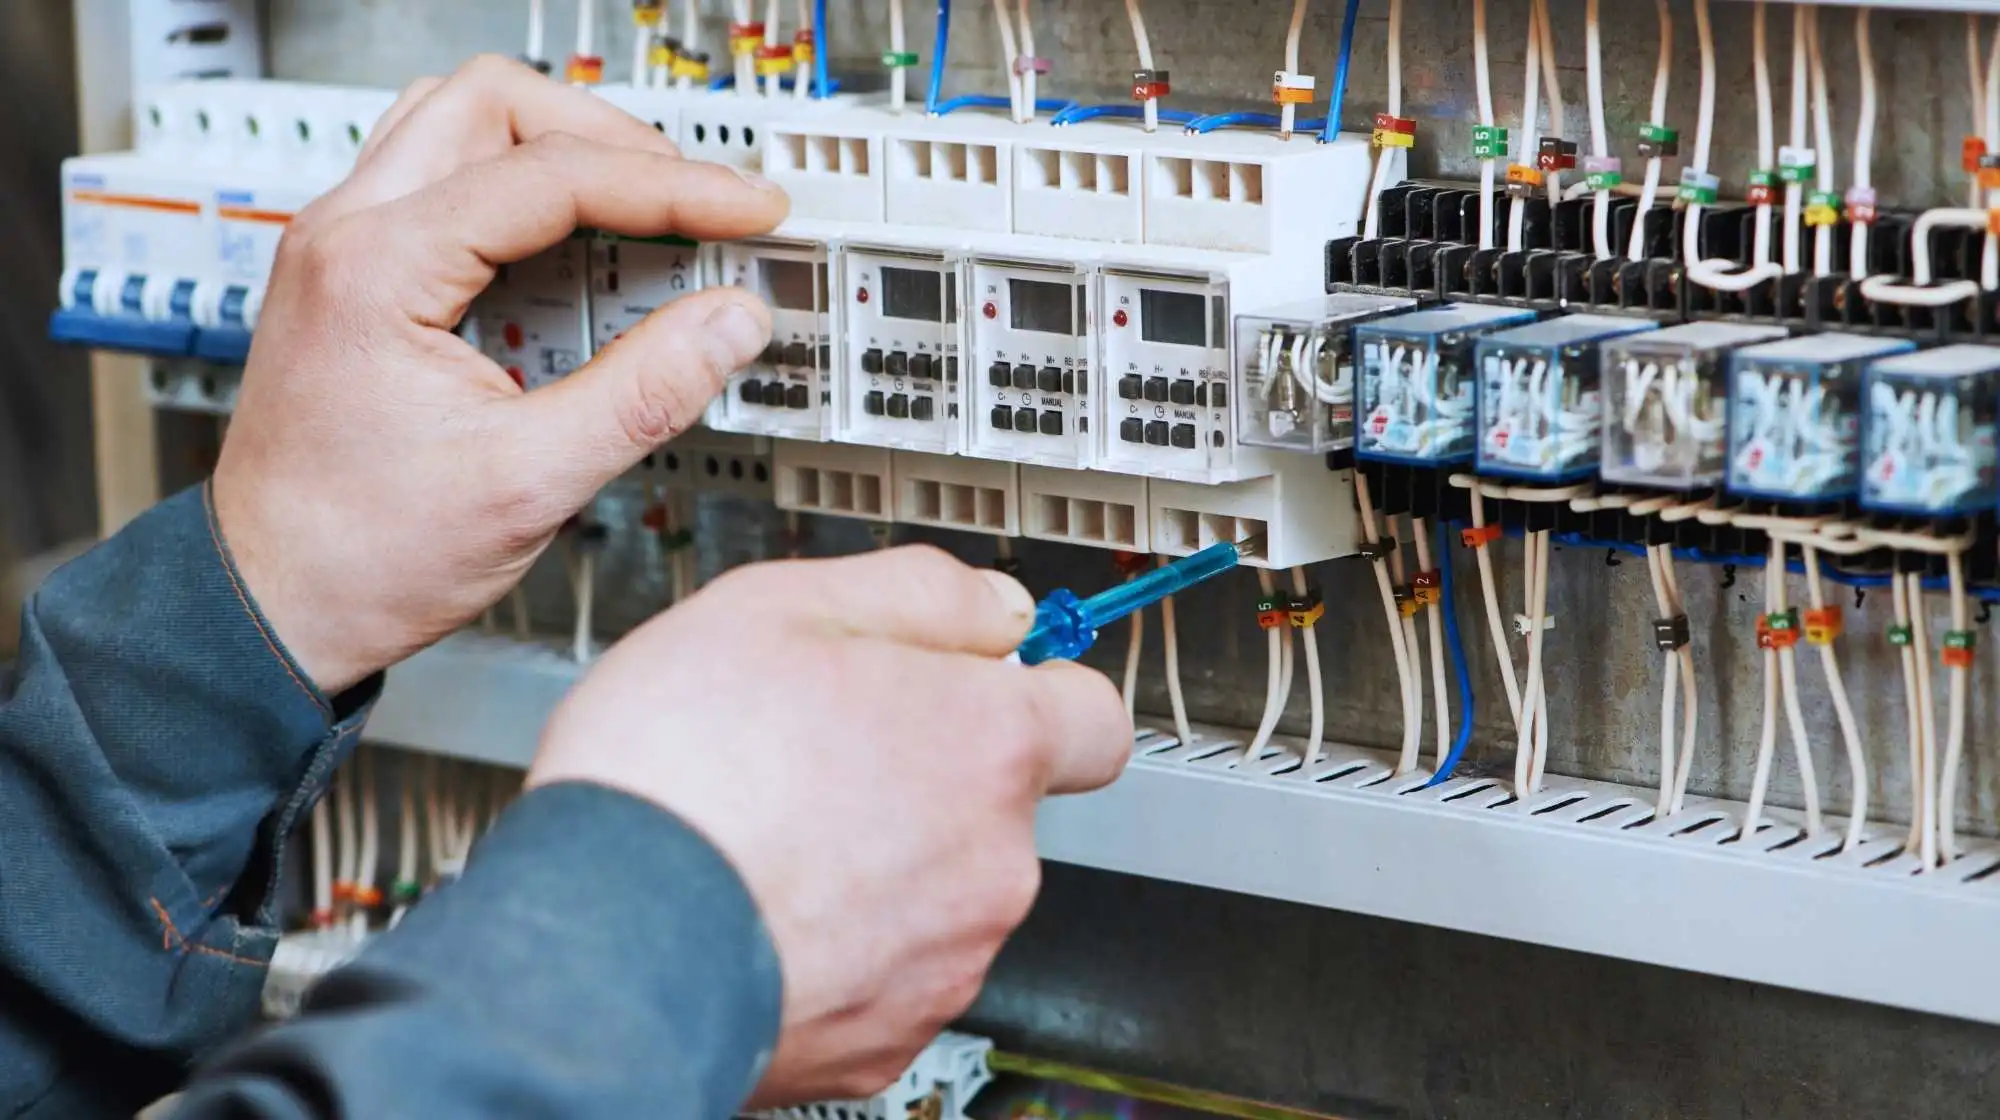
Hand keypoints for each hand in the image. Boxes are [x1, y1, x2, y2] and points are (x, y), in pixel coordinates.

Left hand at [212, 56, 789, 693]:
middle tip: (692, 202)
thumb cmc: (360, 556)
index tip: (745, 211)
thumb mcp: (531, 482)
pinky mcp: (359, 275)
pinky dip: (526, 198)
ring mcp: (345, 247)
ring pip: (465, 126)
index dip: (671, 186)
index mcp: (377, 270)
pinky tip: (579, 262)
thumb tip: (729, 324)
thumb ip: (644, 391)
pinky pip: (449, 184)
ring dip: (563, 154)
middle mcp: (345, 234)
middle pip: (496, 105)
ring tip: (643, 218)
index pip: (551, 175)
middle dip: (612, 142)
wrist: (275, 604)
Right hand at [527, 546, 1132, 1104]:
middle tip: (818, 752)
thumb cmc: (674, 780)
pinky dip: (837, 942)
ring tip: (768, 834)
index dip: (1039, 691)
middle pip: (999, 804)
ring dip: (879, 859)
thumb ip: (916, 594)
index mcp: (986, 744)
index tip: (989, 685)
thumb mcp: (780, 606)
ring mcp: (946, 961)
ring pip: (940, 890)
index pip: (1094, 716)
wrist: (600, 951)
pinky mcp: (887, 1039)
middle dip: (927, 774)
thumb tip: (993, 608)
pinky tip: (757, 908)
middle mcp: (992, 861)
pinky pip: (886, 972)